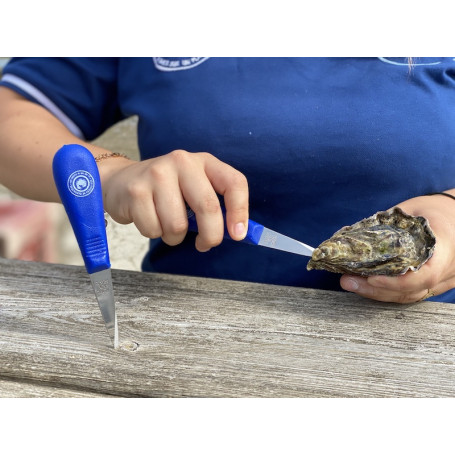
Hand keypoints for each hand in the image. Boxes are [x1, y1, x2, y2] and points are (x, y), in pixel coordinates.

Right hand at [98, 150, 248, 251]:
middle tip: (205, 244)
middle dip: (211, 235)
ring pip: (178, 225)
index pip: (234, 183)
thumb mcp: (193, 190)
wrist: (120, 181)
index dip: (240, 211)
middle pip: (208, 207)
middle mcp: (183, 162)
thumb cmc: (165, 192)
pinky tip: (149, 219)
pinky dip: (154, 233)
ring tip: (167, 225)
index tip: (238, 235)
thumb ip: (215, 207)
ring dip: (175, 237)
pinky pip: (153, 230)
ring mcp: (157, 174)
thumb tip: (238, 234)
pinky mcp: (136, 191)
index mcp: (204, 162)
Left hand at [340, 193, 454, 302]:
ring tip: (350, 282)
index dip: (397, 282)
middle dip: (376, 289)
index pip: (425, 274)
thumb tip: (352, 236)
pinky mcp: (433, 284)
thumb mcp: (411, 211)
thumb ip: (389, 226)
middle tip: (347, 281)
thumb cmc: (434, 209)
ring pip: (409, 295)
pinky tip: (365, 284)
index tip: (371, 278)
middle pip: (412, 290)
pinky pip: (409, 293)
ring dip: (377, 292)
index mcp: (446, 248)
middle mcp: (448, 270)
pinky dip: (386, 290)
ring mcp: (443, 280)